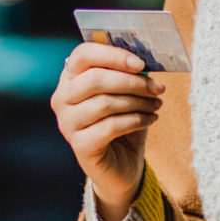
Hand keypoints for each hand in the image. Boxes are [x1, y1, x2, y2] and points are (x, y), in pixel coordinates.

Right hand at [52, 43, 164, 220]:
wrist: (121, 165)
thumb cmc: (123, 123)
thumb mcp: (127, 94)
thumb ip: (129, 74)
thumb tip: (144, 61)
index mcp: (70, 78)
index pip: (83, 55)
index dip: (112, 55)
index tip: (141, 64)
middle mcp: (62, 99)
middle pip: (95, 79)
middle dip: (132, 82)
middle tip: (157, 88)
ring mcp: (67, 124)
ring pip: (105, 103)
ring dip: (138, 102)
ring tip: (156, 105)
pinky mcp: (79, 146)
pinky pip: (111, 126)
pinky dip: (136, 120)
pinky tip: (150, 119)